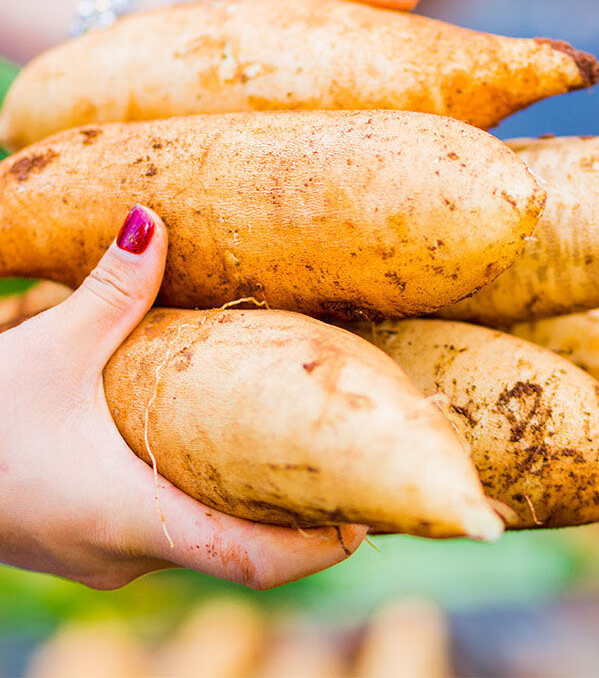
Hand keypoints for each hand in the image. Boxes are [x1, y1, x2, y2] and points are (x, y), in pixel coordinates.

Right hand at [0, 204, 364, 589]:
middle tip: (341, 455)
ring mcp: (111, 552)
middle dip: (297, 510)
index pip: (255, 561)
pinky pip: (173, 526)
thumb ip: (110, 291)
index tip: (368, 511)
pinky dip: (210, 494)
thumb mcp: (45, 351)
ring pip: (207, 536)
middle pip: (242, 547)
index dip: (321, 546)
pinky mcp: (95, 536)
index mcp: (134, 518)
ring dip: (253, 499)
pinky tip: (218, 444)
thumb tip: (153, 222)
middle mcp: (130, 552)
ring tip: (293, 441)